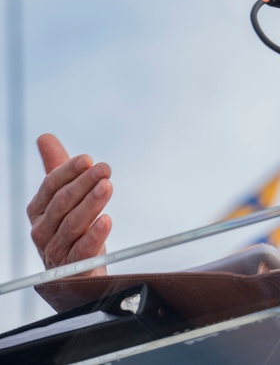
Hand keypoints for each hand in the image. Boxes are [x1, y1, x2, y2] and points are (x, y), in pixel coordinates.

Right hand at [26, 133, 112, 275]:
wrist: (75, 275)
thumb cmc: (71, 231)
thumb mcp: (63, 199)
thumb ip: (56, 169)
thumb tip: (45, 137)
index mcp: (39, 211)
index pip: (51, 186)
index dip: (68, 171)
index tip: (88, 159)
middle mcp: (42, 230)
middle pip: (63, 203)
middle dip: (84, 183)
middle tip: (105, 168)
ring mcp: (55, 250)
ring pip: (72, 224)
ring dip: (91, 203)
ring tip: (107, 187)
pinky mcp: (72, 268)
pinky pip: (82, 250)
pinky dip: (95, 234)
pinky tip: (107, 221)